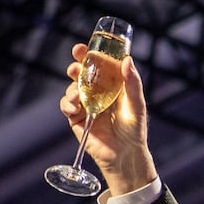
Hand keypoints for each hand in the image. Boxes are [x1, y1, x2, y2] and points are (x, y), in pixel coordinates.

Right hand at [59, 43, 155, 195]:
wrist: (125, 154)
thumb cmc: (134, 129)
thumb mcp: (136, 104)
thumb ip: (132, 83)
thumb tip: (127, 60)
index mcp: (111, 85)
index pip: (98, 65)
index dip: (89, 55)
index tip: (83, 48)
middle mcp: (97, 92)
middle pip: (81, 73)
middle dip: (76, 67)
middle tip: (75, 67)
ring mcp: (85, 104)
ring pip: (72, 88)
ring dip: (72, 87)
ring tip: (77, 93)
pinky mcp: (76, 118)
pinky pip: (66, 106)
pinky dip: (67, 103)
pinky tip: (74, 105)